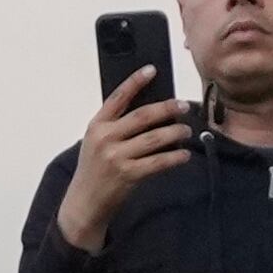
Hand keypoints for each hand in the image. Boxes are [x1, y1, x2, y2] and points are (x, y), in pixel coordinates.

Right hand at [54, 71, 195, 250]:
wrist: (85, 202)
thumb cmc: (94, 170)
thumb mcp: (97, 142)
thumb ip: (116, 126)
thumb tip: (152, 112)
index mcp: (96, 125)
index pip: (118, 97)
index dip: (135, 81)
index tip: (152, 70)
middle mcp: (105, 138)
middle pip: (142, 116)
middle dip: (167, 108)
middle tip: (184, 106)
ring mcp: (116, 157)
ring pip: (154, 138)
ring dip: (175, 132)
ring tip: (187, 130)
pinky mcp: (128, 175)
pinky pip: (158, 162)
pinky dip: (174, 157)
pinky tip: (184, 155)